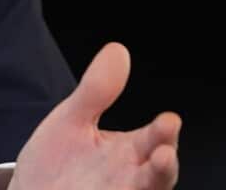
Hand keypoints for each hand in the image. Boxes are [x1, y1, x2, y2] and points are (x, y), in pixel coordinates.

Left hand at [8, 43, 180, 189]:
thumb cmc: (56, 160)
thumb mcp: (72, 120)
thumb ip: (96, 91)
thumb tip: (118, 49)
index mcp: (130, 152)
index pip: (155, 139)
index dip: (164, 132)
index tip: (169, 120)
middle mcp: (130, 180)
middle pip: (157, 176)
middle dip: (163, 166)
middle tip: (163, 154)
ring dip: (149, 186)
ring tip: (155, 168)